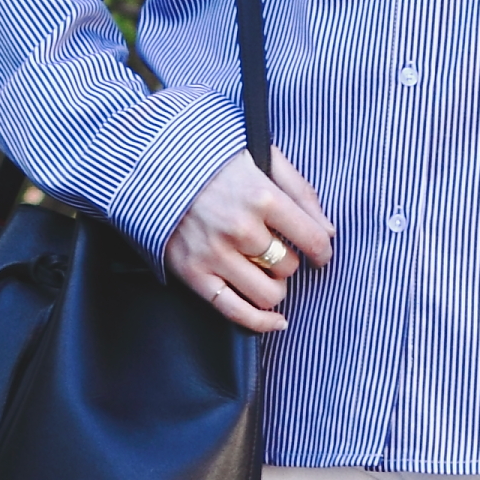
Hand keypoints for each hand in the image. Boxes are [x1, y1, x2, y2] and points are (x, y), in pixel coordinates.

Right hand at [168, 148, 332, 333]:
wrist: (150, 165)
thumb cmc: (210, 160)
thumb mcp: (261, 157)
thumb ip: (299, 191)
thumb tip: (329, 231)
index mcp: (261, 196)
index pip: (312, 238)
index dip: (322, 250)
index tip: (320, 253)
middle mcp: (239, 228)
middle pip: (288, 266)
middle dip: (288, 261)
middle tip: (275, 250)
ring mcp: (214, 253)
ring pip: (269, 293)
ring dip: (274, 287)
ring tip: (265, 273)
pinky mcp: (193, 273)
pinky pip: (236, 312)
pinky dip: (261, 322)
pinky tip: (276, 321)